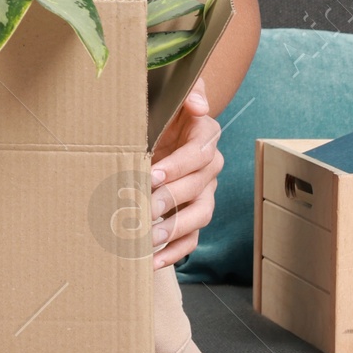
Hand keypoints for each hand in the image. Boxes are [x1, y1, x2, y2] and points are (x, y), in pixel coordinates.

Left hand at [149, 81, 221, 269]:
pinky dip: (174, 253)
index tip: (152, 174)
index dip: (178, 165)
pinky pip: (191, 238)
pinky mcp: (193, 216)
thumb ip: (188, 91)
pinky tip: (151, 261)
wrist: (160, 128)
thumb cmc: (162, 109)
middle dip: (170, 199)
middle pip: (198, 187)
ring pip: (199, 215)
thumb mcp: (172, 91)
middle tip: (144, 209)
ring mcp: (203, 194)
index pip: (199, 153)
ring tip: (149, 239)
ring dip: (174, 229)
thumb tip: (198, 105)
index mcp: (204, 137)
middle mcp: (209, 167)